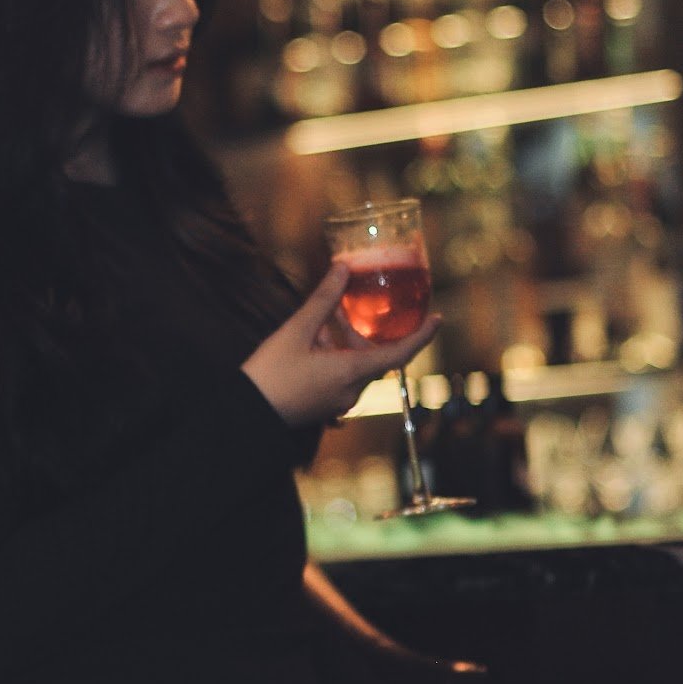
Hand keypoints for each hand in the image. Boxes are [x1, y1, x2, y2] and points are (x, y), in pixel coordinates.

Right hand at [241, 262, 439, 426]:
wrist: (245, 414)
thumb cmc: (271, 375)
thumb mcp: (296, 331)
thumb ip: (323, 300)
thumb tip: (343, 269)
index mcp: (352, 372)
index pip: (400, 354)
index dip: (422, 336)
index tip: (437, 319)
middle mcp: (352, 390)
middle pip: (372, 354)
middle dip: (359, 328)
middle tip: (342, 305)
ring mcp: (338, 400)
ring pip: (354, 363)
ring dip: (342, 340)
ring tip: (315, 322)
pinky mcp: (325, 404)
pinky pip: (341, 374)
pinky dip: (333, 355)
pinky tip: (310, 342)